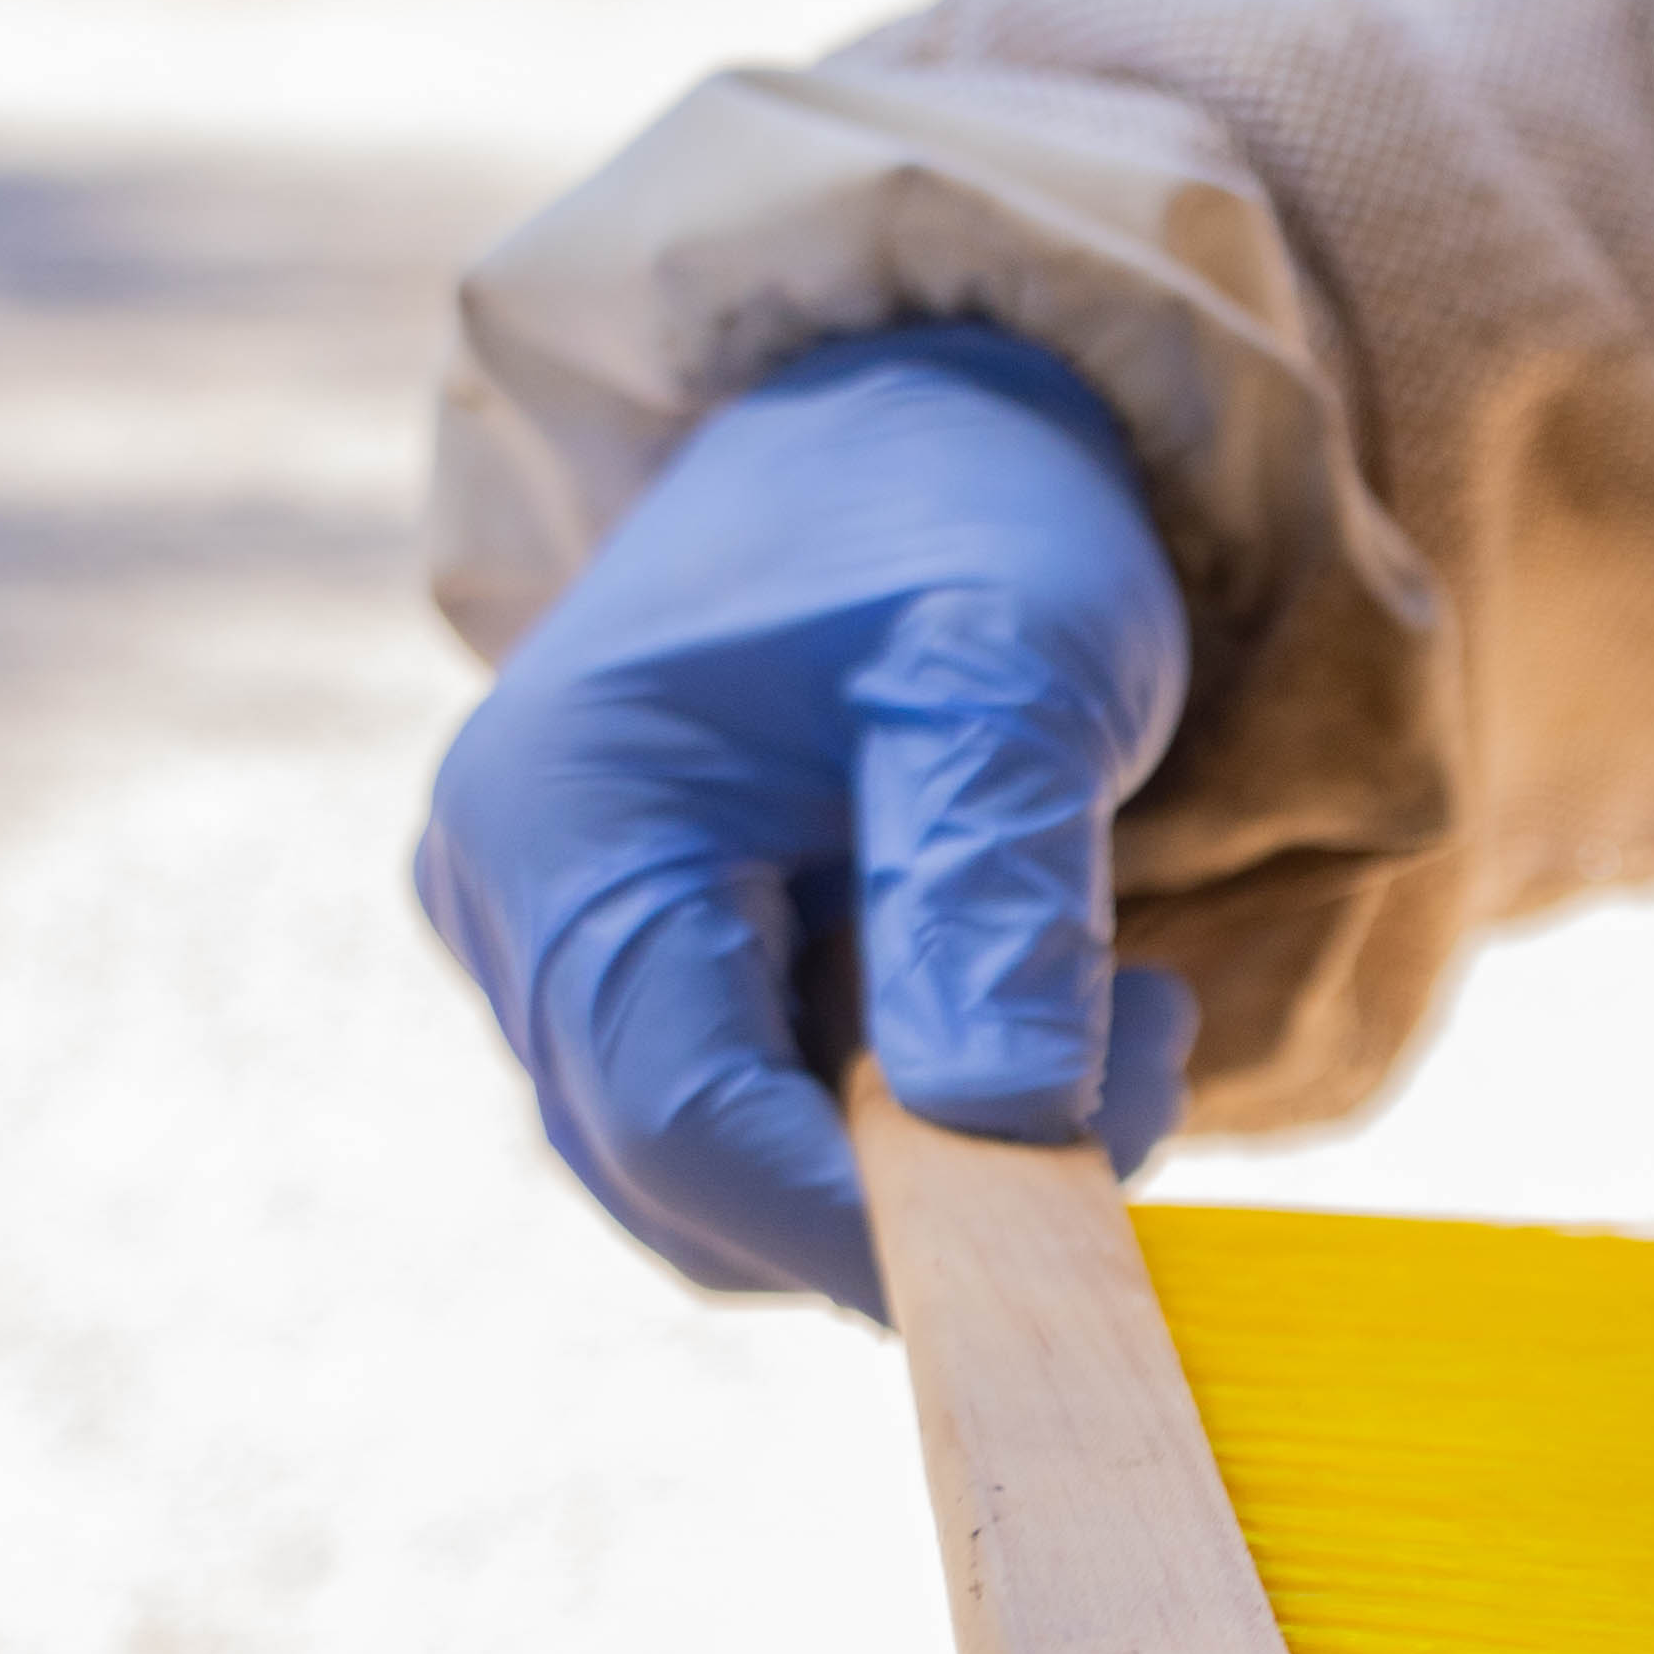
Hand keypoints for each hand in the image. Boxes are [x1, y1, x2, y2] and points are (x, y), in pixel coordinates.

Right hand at [416, 326, 1193, 1317]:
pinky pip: (764, 1119)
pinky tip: (1021, 991)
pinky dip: (911, 1109)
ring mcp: (554, 944)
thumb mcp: (1018, 670)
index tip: (1071, 1233)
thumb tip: (999, 1122)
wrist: (910, 420)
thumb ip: (997, 893)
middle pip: (695, 1184)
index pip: (681, 1129)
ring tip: (1114, 999)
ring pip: (738, 1178)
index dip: (869, 1229)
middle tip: (1145, 1053)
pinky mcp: (635, 968)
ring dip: (939, 1147)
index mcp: (560, 819)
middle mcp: (509, 899)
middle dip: (928, 1184)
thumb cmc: (965, 517)